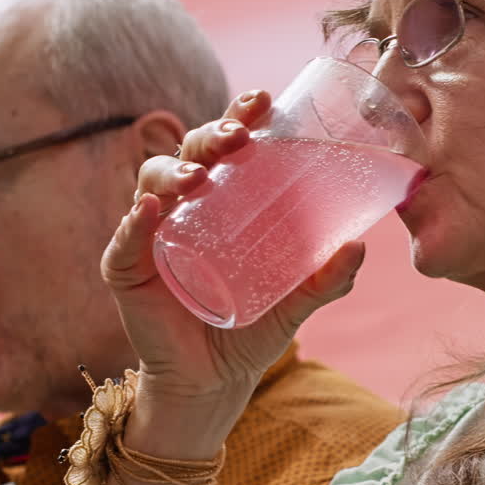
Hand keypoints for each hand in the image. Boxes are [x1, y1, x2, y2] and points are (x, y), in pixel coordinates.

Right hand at [103, 90, 366, 412]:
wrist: (215, 384)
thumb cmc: (252, 330)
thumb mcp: (296, 303)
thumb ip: (326, 279)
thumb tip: (359, 245)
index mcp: (222, 200)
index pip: (227, 146)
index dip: (239, 116)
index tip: (262, 100)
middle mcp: (183, 207)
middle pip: (188, 152)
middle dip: (210, 135)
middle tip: (238, 137)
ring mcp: (150, 235)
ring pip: (151, 184)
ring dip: (173, 172)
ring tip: (198, 178)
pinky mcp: (126, 270)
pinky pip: (125, 240)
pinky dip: (135, 222)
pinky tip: (150, 211)